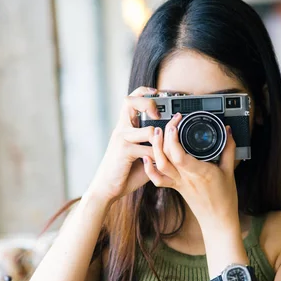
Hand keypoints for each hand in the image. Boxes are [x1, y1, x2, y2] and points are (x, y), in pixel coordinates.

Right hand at [86, 87, 159, 205]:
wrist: (106, 188)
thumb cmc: (124, 172)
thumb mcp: (140, 154)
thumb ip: (153, 145)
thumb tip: (173, 139)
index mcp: (124, 127)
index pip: (130, 99)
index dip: (144, 92)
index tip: (158, 94)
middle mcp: (121, 129)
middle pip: (130, 101)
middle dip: (148, 103)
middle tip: (159, 115)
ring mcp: (121, 138)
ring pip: (148, 130)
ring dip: (162, 140)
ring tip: (166, 146)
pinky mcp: (124, 151)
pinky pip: (149, 150)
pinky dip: (157, 157)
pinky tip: (157, 162)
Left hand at [142, 113, 239, 232]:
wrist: (218, 220)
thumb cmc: (225, 198)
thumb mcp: (230, 171)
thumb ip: (228, 149)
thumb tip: (228, 131)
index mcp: (201, 172)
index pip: (181, 156)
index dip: (173, 140)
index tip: (176, 124)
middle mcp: (186, 178)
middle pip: (167, 157)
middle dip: (163, 138)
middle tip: (167, 123)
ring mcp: (178, 183)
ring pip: (160, 166)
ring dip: (155, 149)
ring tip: (156, 133)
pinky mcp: (174, 187)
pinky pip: (157, 180)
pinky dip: (149, 169)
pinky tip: (146, 157)